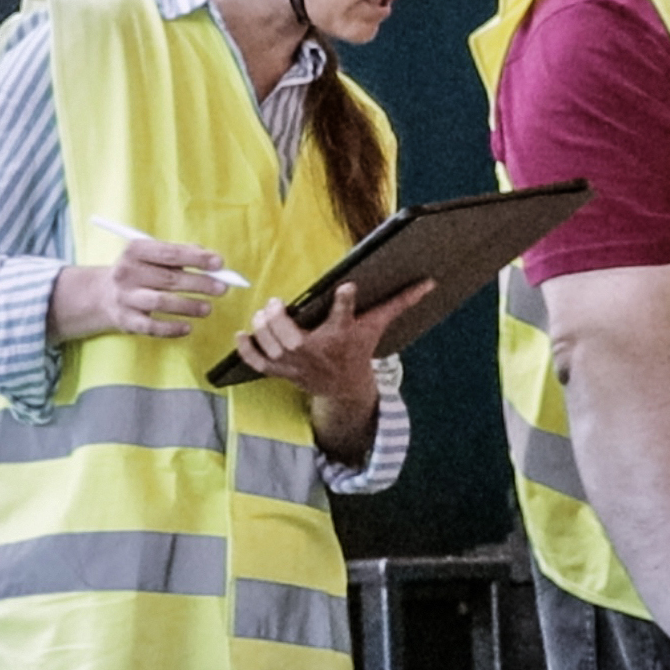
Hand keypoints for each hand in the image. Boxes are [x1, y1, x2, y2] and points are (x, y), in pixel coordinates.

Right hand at [48, 233, 236, 344]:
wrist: (100, 295)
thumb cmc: (138, 271)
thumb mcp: (151, 256)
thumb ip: (179, 254)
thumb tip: (211, 260)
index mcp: (135, 250)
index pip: (169, 253)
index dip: (196, 258)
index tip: (219, 263)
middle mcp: (127, 272)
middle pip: (169, 279)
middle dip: (199, 284)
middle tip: (222, 288)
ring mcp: (125, 298)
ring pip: (161, 302)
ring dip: (188, 306)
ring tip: (208, 309)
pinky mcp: (125, 320)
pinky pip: (151, 327)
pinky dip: (171, 328)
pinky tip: (187, 328)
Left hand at [231, 278, 432, 409]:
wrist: (345, 387)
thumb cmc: (359, 348)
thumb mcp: (377, 324)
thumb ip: (399, 302)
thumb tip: (429, 282)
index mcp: (342, 335)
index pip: (344, 317)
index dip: (345, 302)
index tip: (346, 287)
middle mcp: (317, 351)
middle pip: (293, 339)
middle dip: (281, 322)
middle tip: (277, 304)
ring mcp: (297, 364)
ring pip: (274, 349)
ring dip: (264, 330)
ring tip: (264, 314)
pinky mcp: (283, 371)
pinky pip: (260, 364)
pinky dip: (247, 351)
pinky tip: (241, 334)